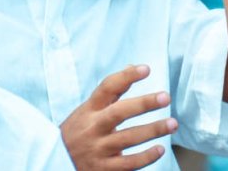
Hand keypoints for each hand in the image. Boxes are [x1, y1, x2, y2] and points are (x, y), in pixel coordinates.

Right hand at [60, 65, 177, 170]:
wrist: (55, 161)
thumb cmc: (78, 131)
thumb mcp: (88, 109)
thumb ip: (111, 91)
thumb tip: (133, 67)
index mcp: (89, 109)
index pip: (107, 88)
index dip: (126, 77)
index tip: (146, 69)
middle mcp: (93, 128)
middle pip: (119, 112)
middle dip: (144, 103)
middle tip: (165, 97)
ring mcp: (98, 149)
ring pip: (128, 138)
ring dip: (153, 130)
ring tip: (173, 123)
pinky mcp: (103, 169)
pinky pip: (128, 164)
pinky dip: (146, 157)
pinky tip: (160, 149)